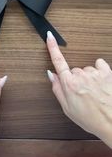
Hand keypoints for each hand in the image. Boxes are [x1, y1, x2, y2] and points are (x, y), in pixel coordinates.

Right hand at [46, 31, 111, 147]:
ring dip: (89, 77)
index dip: (52, 47)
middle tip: (82, 93)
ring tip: (95, 92)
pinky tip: (101, 82)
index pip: (58, 61)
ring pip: (87, 69)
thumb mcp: (68, 109)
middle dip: (76, 79)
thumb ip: (57, 89)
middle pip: (74, 70)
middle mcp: (81, 76)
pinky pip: (99, 64)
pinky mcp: (106, 72)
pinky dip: (99, 71)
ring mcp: (94, 73)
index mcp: (69, 85)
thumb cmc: (92, 119)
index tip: (50, 36)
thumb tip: (51, 75)